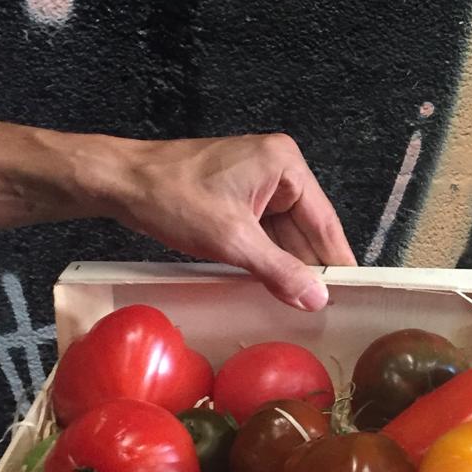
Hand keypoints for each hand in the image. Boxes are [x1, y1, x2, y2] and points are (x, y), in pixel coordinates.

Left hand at [110, 133, 356, 309]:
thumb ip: (279, 270)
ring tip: (300, 303)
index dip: (336, 261)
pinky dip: (266, 256)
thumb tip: (316, 297)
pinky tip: (272, 284)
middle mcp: (277, 167)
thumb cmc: (170, 196)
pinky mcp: (237, 194)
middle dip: (309, 266)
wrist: (120, 182)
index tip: (352, 292)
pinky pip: (263, 230)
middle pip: (306, 228)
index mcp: (285, 164)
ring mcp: (256, 180)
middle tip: (324, 307)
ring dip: (286, 264)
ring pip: (284, 233)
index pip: (324, 221)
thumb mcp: (231, 240)